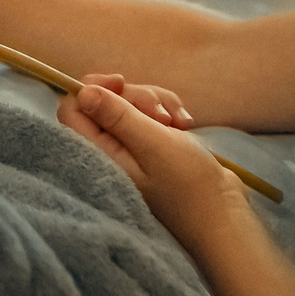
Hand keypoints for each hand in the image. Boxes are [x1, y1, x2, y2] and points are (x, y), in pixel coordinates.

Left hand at [59, 73, 247, 248]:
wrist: (222, 213)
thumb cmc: (188, 185)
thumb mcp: (152, 144)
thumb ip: (116, 116)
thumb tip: (83, 92)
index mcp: (100, 153)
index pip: (72, 109)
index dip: (92, 88)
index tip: (121, 82)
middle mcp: (110, 150)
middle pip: (106, 100)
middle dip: (137, 97)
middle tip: (161, 117)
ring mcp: (131, 147)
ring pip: (132, 102)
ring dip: (158, 104)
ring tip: (178, 125)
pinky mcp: (151, 144)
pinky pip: (151, 113)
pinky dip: (168, 112)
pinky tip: (185, 126)